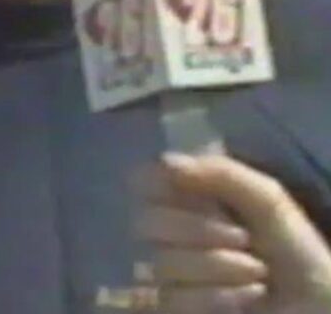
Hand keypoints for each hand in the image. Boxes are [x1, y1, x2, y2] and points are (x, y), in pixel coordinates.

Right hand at [134, 152, 330, 311]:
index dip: (158, 184)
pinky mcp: (176, 310)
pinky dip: (214, 298)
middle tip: (243, 239)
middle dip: (198, 230)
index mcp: (191, 198)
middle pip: (146, 222)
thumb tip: (165, 161)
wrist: (316, 305)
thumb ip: (220, 173)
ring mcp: (172, 277)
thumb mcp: (266, 199)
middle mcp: (173, 233)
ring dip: (217, 268)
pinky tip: (247, 298)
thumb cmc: (295, 249)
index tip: (185, 186)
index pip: (145, 182)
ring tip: (257, 274)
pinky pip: (169, 301)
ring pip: (162, 265)